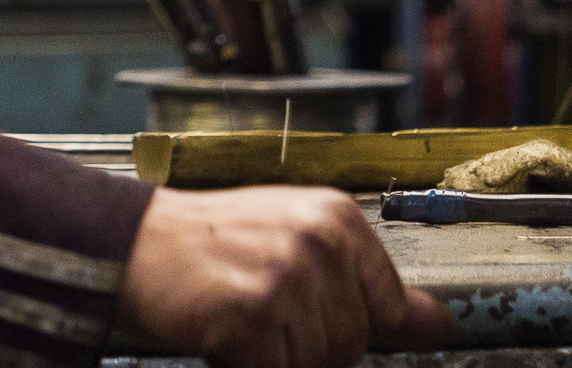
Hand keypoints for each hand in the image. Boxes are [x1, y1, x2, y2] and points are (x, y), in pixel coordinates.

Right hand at [114, 185, 450, 365]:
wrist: (134, 243)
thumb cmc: (210, 244)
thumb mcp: (295, 242)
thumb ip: (365, 286)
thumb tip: (436, 326)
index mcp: (337, 218)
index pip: (390, 307)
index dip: (349, 325)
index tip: (311, 317)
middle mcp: (320, 241)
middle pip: (352, 345)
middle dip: (307, 346)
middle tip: (260, 310)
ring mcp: (288, 278)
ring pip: (318, 365)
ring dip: (278, 358)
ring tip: (242, 318)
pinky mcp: (254, 315)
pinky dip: (248, 366)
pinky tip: (226, 334)